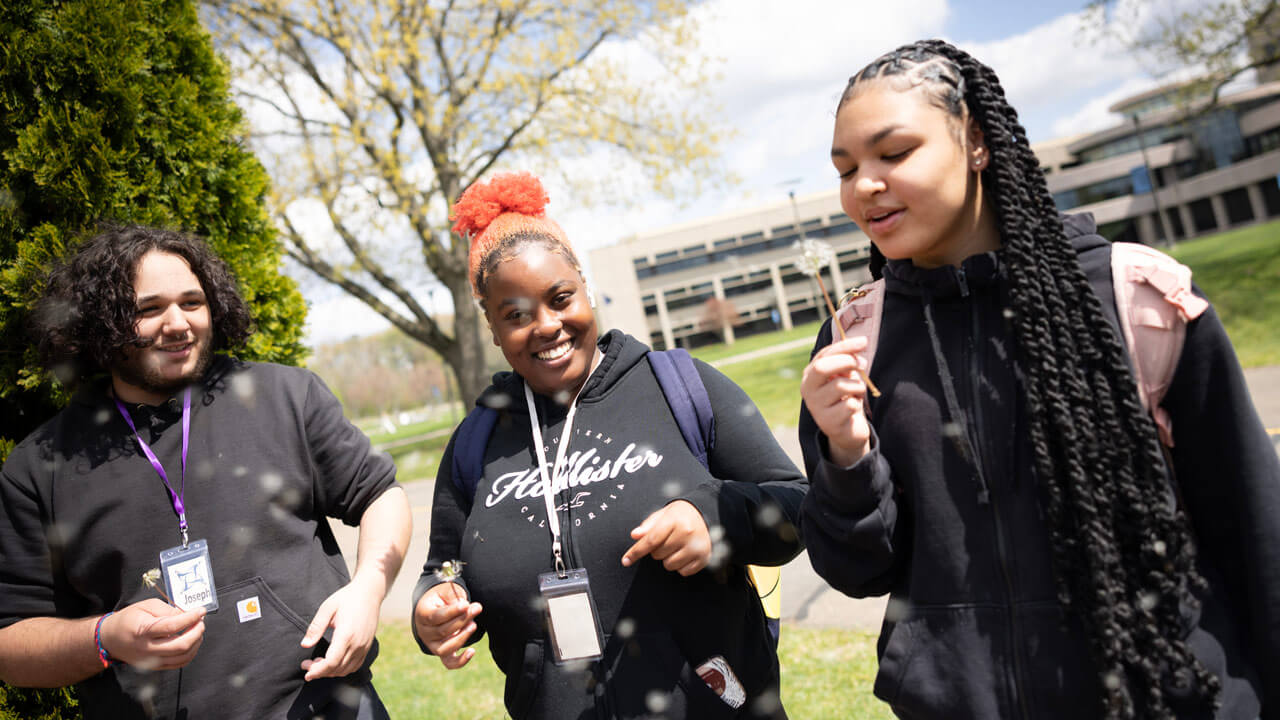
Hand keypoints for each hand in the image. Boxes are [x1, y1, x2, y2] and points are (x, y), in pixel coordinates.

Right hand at [100, 598, 205, 670]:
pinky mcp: (155, 666)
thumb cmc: (127, 620)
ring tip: (197, 630)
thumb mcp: (146, 606)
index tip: (201, 611)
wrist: (109, 638)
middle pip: (180, 645)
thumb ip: (167, 610)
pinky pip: (178, 663)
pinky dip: (190, 653)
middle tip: (200, 621)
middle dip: (197, 632)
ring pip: (182, 657)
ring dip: (196, 643)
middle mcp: (147, 649)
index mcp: (143, 631)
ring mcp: (151, 661)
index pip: (172, 626)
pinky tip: (192, 642)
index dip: (191, 618)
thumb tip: (187, 614)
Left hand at [299, 578, 382, 680]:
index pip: (331, 662)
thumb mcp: (327, 608)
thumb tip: (305, 644)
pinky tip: (333, 662)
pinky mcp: (367, 646)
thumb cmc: (346, 598)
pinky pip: (355, 666)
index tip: (306, 670)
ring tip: (318, 663)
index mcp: (346, 635)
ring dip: (330, 671)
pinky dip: (342, 669)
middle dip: (319, 671)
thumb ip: (316, 627)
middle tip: (306, 664)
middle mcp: (357, 644)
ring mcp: (364, 646)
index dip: (317, 670)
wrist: (369, 593)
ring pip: (346, 670)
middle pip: (337, 669)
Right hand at [412, 582, 481, 669]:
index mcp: (422, 614)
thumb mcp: (446, 591)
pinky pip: (450, 663)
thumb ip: (454, 598)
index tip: (466, 604)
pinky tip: (472, 651)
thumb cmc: (443, 597)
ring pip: (446, 648)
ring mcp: (432, 645)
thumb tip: (467, 608)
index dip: (451, 612)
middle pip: (442, 631)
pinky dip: (461, 661)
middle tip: (476, 608)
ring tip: (474, 624)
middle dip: (462, 620)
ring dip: (462, 637)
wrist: (438, 607)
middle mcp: (424, 632)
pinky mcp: (443, 653)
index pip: (435, 617)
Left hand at [622, 500, 711, 575]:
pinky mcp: (704, 558)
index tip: (625, 561)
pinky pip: (683, 572)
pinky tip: (685, 553)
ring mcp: (697, 547)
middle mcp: (687, 533)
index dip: (636, 552)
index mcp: (674, 520)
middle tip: (666, 540)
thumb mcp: (662, 515)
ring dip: (668, 559)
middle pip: (658, 555)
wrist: (704, 514)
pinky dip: (680, 566)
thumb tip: (634, 536)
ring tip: (676, 546)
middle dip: (657, 550)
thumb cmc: (679, 515)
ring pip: (669, 565)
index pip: (651, 540)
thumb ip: (647, 526)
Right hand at [801, 335, 872, 466]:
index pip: (824, 355)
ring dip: (858, 387)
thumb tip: (860, 343)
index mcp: (809, 375)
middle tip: (863, 364)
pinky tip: (853, 408)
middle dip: (847, 362)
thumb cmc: (846, 397)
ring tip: (857, 393)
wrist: (847, 430)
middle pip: (823, 368)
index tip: (864, 342)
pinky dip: (857, 404)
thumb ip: (848, 359)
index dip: (844, 347)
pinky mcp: (828, 423)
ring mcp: (816, 408)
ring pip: (842, 386)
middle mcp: (808, 390)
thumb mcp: (844, 375)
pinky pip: (850, 405)